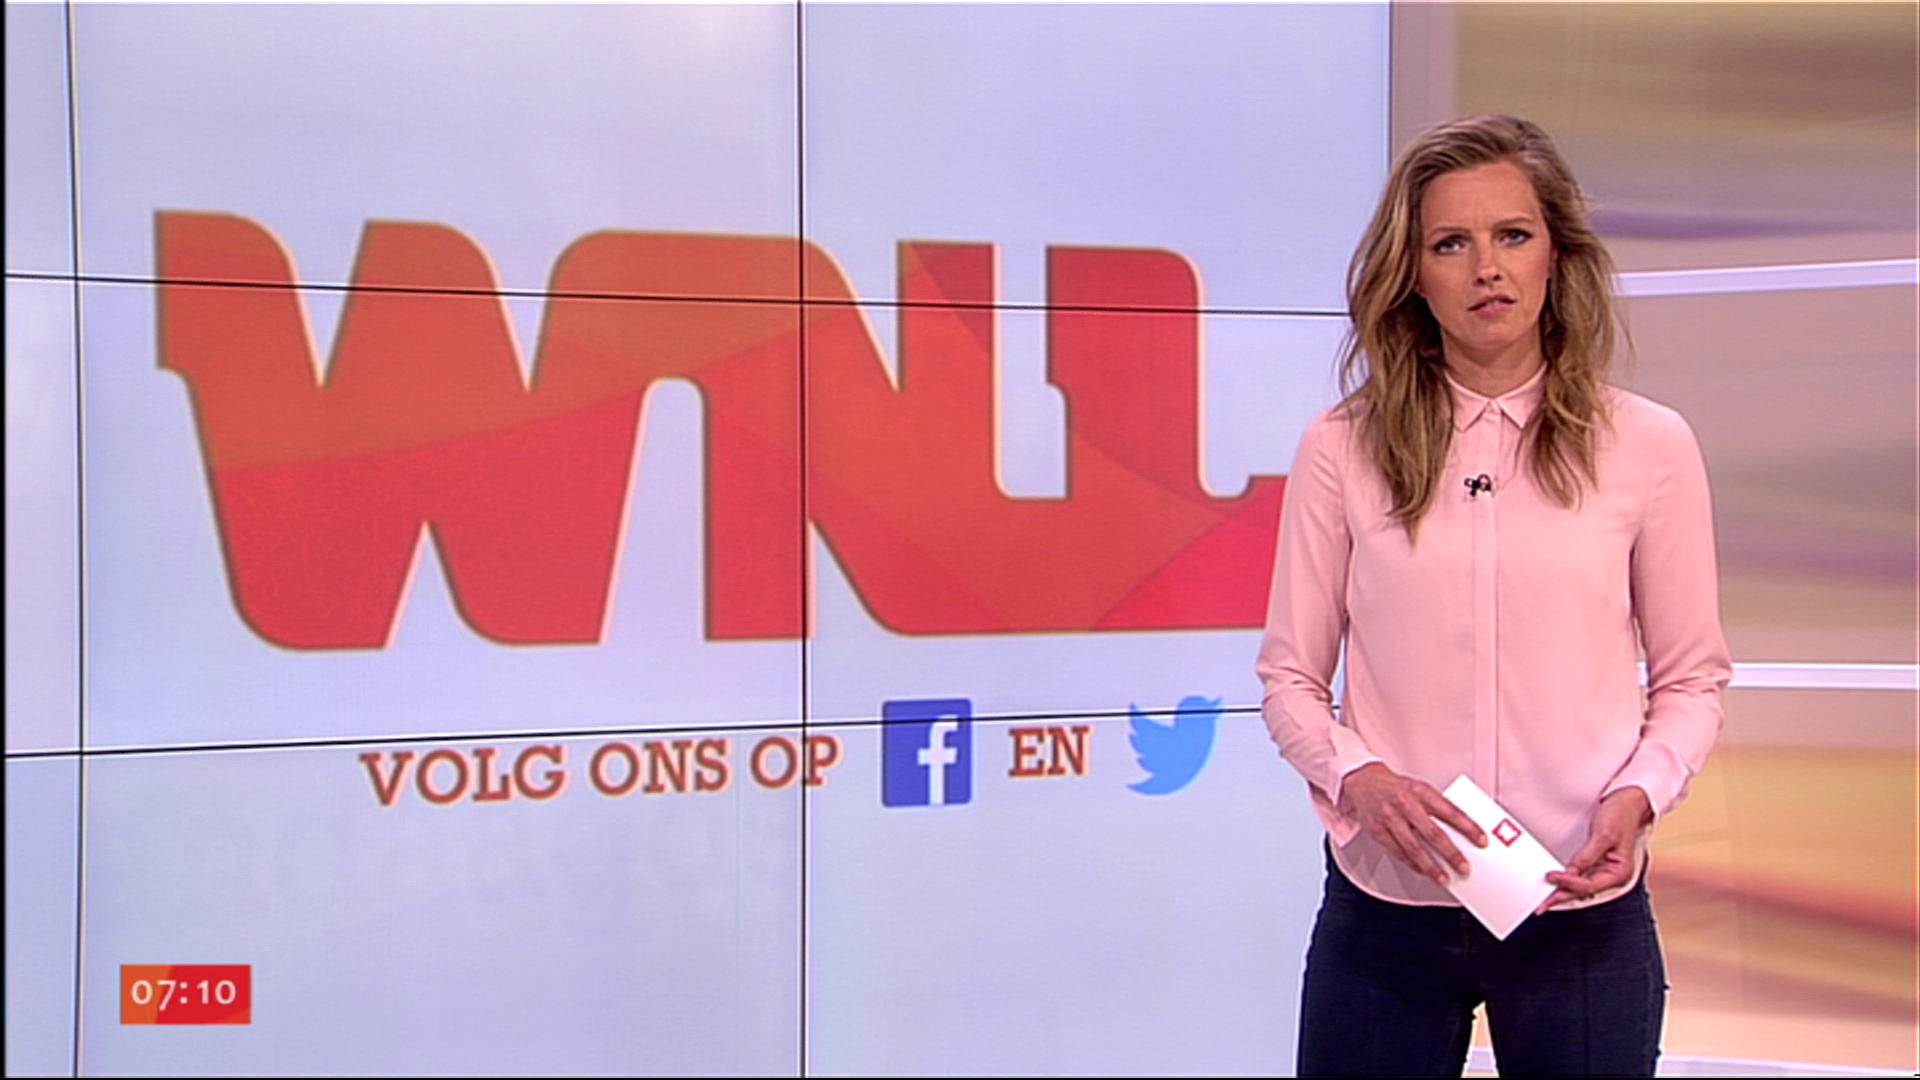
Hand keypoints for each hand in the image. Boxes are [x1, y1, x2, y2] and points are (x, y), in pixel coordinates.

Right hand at [1337, 763, 1486, 885]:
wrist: (1363, 781)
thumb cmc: (1397, 787)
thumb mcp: (1420, 788)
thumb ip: (1438, 806)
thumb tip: (1462, 830)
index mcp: (1420, 790)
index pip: (1450, 811)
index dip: (1468, 827)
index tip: (1481, 840)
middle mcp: (1405, 804)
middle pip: (1433, 833)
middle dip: (1451, 853)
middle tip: (1464, 867)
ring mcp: (1390, 818)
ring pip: (1414, 848)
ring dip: (1431, 866)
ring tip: (1444, 878)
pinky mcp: (1377, 831)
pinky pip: (1398, 852)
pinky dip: (1412, 864)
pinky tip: (1423, 871)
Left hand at [1539, 787, 1653, 912]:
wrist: (1626, 803)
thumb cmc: (1620, 816)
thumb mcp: (1604, 834)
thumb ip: (1588, 855)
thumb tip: (1571, 871)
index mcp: (1619, 873)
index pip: (1590, 885)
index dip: (1569, 882)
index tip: (1551, 876)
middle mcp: (1611, 875)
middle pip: (1583, 891)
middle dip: (1562, 897)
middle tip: (1541, 905)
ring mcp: (1602, 871)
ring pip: (1580, 887)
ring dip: (1562, 892)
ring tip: (1543, 901)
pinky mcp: (1595, 864)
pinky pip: (1579, 877)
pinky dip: (1567, 882)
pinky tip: (1555, 886)